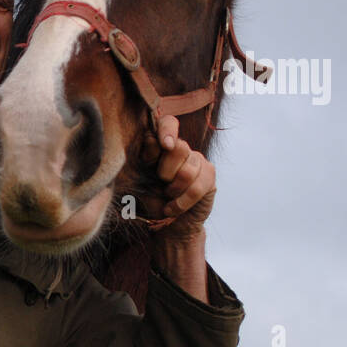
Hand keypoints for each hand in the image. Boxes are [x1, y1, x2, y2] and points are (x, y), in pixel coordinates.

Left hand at [139, 114, 214, 239]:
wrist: (164, 223)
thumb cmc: (148, 199)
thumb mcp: (137, 180)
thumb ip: (144, 159)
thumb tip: (150, 139)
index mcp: (160, 145)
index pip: (168, 123)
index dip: (168, 130)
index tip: (165, 145)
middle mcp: (181, 149)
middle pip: (179, 148)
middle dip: (165, 172)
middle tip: (160, 184)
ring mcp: (197, 160)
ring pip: (188, 171)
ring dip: (173, 190)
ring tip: (167, 196)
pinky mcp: (209, 175)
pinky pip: (197, 188)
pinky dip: (181, 202)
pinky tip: (173, 208)